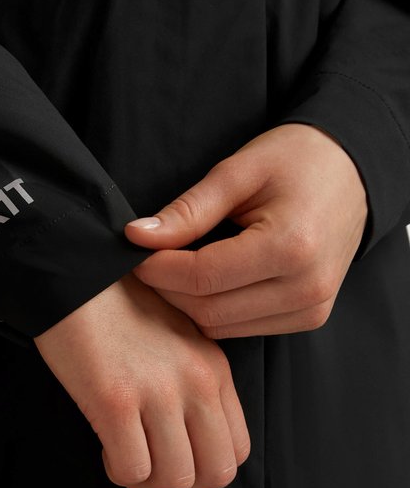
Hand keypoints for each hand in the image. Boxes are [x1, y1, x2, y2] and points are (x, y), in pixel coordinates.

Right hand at [33, 271, 249, 487]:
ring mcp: (158, 392)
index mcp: (214, 368)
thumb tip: (185, 437)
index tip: (171, 455)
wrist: (73, 272)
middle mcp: (196, 382)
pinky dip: (118, 470)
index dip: (204, 468)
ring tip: (124, 458)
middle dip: (180, 484)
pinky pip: (132, 469)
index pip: (237, 448)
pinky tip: (104, 447)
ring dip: (147, 483)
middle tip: (149, 468)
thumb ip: (191, 381)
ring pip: (175, 480)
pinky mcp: (115, 399)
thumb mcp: (175, 337)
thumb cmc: (116, 306)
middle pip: (215, 474)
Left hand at [123, 123, 368, 338]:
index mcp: (291, 247)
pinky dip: (215, 309)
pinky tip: (205, 280)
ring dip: (188, 303)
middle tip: (147, 259)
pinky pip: (243, 328)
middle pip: (209, 310)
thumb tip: (137, 236)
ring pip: (221, 327)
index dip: (158, 268)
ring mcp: (312, 308)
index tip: (134, 250)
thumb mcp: (238, 172)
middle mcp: (307, 288)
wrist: (353, 170)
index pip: (202, 277)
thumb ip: (188, 210)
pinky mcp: (310, 316)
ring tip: (174, 267)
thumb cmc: (298, 160)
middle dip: (168, 288)